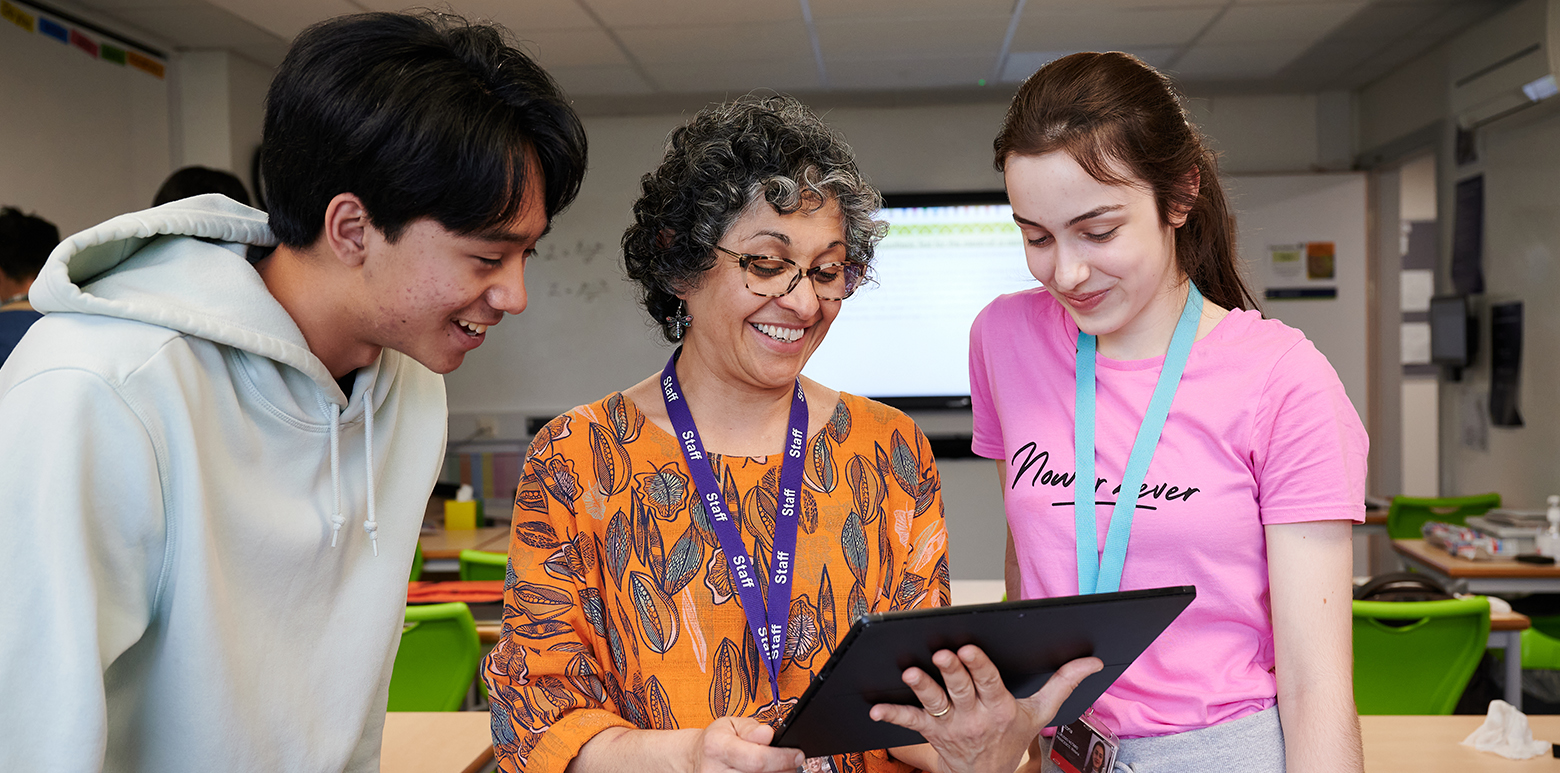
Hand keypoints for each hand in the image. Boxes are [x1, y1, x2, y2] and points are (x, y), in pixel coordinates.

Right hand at [687, 716, 805, 772]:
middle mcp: (715, 772)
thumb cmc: (717, 741)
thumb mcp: (730, 724)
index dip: (782, 759)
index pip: (757, 760)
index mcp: (717, 747)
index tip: (798, 755)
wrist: (695, 760)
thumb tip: (768, 734)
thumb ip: (751, 728)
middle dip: (783, 770)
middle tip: (791, 763)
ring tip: (779, 769)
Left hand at [870, 646, 1101, 772]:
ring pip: (935, 704)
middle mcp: (975, 717)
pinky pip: (910, 723)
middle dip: (952, 672)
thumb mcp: (1041, 713)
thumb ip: (1063, 683)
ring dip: (922, 687)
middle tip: (943, 654)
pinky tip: (876, 707)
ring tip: (910, 672)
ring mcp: (951, 727)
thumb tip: (1092, 660)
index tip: (970, 649)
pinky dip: (892, 715)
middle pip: (961, 689)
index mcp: (1001, 708)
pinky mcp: (931, 733)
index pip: (989, 683)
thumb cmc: (1012, 737)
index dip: (978, 666)